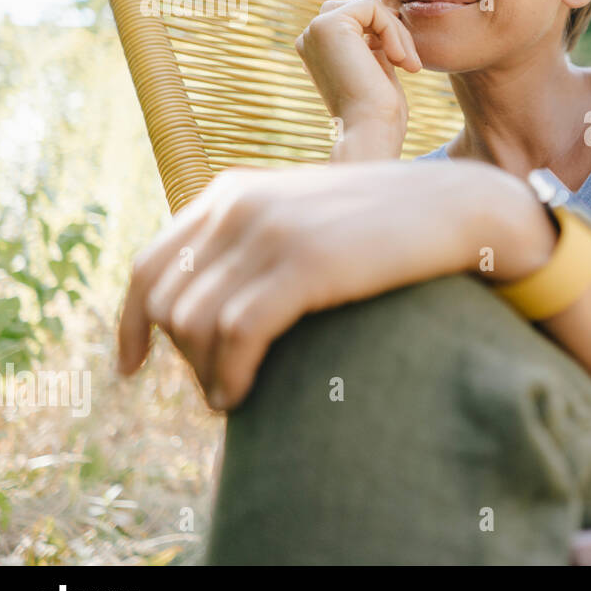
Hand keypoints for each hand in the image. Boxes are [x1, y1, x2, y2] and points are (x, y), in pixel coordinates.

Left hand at [116, 159, 538, 411]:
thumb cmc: (389, 225)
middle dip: (179, 357)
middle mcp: (238, 203)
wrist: (461, 209)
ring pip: (192, 323)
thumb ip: (258, 241)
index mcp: (232, 191)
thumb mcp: (310, 219)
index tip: (134, 367)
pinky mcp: (303, 263)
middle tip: (214, 387)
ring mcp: (270, 230)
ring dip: (204, 373)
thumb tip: (213, 305)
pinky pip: (235, 333)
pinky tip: (243, 395)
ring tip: (231, 399)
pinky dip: (229, 375)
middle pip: (164, 300)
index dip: (130, 323)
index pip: (150, 265)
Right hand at [295, 0, 421, 159]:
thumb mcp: (377, 67)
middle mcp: (309, 39)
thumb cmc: (379, 110)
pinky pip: (371, 6)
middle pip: (360, 10)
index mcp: (318, 51)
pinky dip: (393, 29)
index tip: (407, 64)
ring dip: (396, 31)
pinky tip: (398, 59)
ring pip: (367, 6)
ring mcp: (315, 30)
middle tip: (409, 63)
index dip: (387, 36)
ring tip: (407, 63)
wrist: (370, 130)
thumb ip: (375, 42)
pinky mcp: (329, 24)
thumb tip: (388, 16)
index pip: (358, 22)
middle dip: (391, 30)